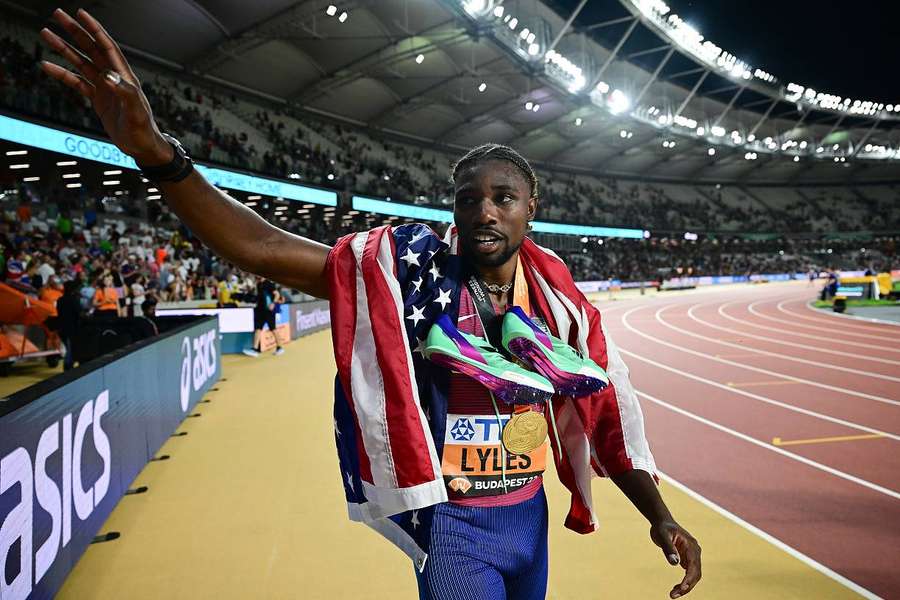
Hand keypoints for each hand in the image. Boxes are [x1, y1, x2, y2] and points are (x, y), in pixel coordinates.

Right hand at [39, 8, 171, 164]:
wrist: (142, 147)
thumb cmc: (144, 130)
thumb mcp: (136, 111)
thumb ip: (124, 92)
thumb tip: (108, 76)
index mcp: (125, 77)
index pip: (107, 47)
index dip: (95, 30)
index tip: (81, 14)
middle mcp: (114, 78)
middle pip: (91, 48)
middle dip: (75, 31)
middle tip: (57, 15)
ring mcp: (105, 87)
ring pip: (81, 62)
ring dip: (64, 48)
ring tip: (46, 34)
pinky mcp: (98, 99)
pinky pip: (77, 82)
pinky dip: (63, 74)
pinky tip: (48, 66)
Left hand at [650, 520, 701, 597]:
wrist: (662, 523)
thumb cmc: (662, 528)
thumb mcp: (662, 535)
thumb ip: (668, 548)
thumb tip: (675, 563)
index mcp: (691, 545)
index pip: (694, 565)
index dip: (689, 578)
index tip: (681, 587)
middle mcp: (695, 552)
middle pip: (696, 573)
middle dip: (687, 586)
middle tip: (673, 595)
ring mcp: (692, 556)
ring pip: (694, 576)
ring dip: (686, 586)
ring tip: (673, 594)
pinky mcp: (687, 559)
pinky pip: (689, 574)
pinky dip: (684, 582)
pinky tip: (676, 588)